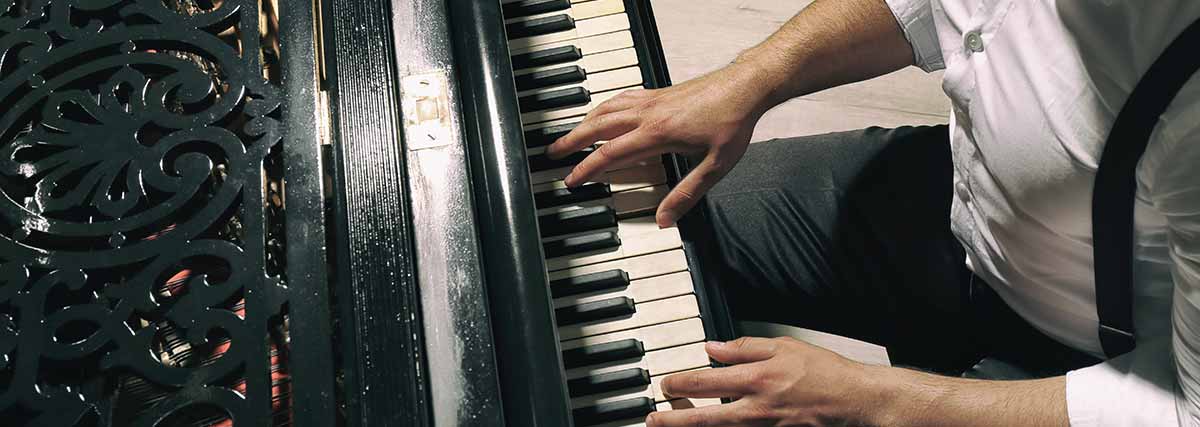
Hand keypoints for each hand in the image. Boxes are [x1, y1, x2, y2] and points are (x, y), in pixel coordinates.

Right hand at [545, 62, 775, 227]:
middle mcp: (648, 114)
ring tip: (570, 134)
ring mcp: (652, 100)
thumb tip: (664, 220)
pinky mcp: (659, 92)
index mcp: (656, 134)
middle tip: (552, 153)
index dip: (586, 169)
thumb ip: (687, 194)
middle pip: (598, 126)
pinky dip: (605, 106)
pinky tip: (604, 111)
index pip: (610, 154)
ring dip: (584, 121)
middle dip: (572, 141)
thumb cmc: (733, 122)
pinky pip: (621, 97)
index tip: (570, 180)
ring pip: (607, 109)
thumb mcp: (715, 167)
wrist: (746, 85)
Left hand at [648, 337, 888, 426]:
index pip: (705, 382)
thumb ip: (745, 348)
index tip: (665, 384)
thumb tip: (712, 348)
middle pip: (704, 418)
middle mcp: (756, 409)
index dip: (678, 383)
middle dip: (673, 420)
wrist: (856, 401)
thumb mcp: (784, 347)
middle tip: (653, 419)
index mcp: (757, 380)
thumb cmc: (826, 374)